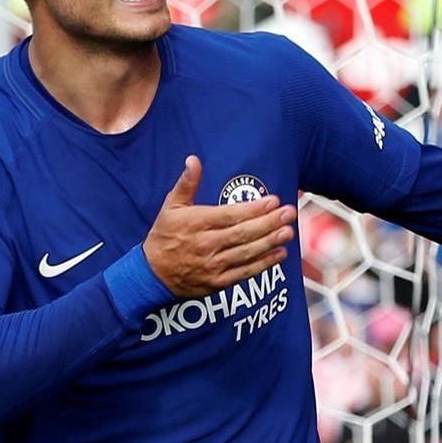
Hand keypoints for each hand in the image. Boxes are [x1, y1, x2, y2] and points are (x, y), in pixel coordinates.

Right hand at [143, 155, 294, 297]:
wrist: (152, 275)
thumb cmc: (164, 236)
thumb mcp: (171, 206)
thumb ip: (186, 183)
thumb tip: (194, 160)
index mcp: (197, 223)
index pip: (230, 215)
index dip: (254, 209)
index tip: (273, 200)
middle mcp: (206, 245)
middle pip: (243, 233)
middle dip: (269, 223)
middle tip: (289, 213)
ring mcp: (213, 266)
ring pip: (246, 253)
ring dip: (270, 242)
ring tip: (288, 231)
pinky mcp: (217, 283)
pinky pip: (244, 273)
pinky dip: (263, 264)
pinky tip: (279, 253)